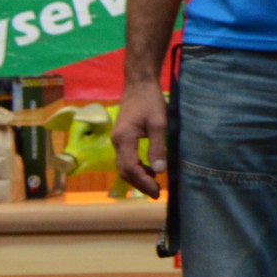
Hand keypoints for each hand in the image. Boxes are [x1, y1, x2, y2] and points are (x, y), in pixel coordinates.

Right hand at [111, 79, 167, 197]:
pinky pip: (126, 158)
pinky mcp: (122, 137)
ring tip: (154, 184)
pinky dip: (136, 168)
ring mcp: (117, 140)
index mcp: (123, 139)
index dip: (143, 182)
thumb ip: (157, 147)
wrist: (139, 83)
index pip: (130, 168)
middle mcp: (116, 141)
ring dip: (137, 177)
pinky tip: (149, 169)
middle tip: (156, 193)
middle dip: (139, 184)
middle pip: (124, 171)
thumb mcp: (158, 123)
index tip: (156, 191)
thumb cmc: (150, 100)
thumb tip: (159, 171)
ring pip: (124, 166)